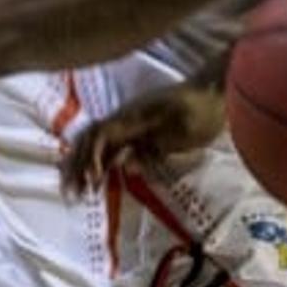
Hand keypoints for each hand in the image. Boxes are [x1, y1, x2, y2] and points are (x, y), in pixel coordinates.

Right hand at [60, 82, 225, 196]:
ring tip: (77, 191)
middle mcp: (125, 117)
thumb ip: (156, 147)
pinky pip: (109, 143)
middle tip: (72, 195)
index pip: (100, 135)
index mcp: (134, 117)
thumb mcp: (185, 133)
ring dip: (82, 164)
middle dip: (76, 165)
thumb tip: (127, 165)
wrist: (215, 91)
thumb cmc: (202, 111)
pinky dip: (97, 160)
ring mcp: (129, 121)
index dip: (90, 157)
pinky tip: (95, 177)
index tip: (92, 182)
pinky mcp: (136, 127)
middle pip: (89, 138)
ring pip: (95, 141)